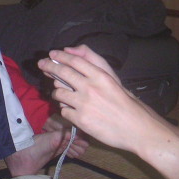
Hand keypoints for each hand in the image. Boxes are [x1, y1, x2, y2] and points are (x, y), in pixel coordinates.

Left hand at [38, 45, 152, 152]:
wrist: (136, 128)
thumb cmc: (126, 102)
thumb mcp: (112, 78)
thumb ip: (92, 61)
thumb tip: (70, 50)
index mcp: (100, 75)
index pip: (74, 61)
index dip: (60, 56)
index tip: (51, 54)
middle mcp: (90, 87)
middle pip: (62, 73)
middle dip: (49, 67)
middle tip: (41, 65)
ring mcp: (84, 104)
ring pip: (59, 93)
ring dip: (58, 92)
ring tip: (63, 94)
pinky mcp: (81, 120)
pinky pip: (64, 111)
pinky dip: (66, 109)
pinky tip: (72, 110)